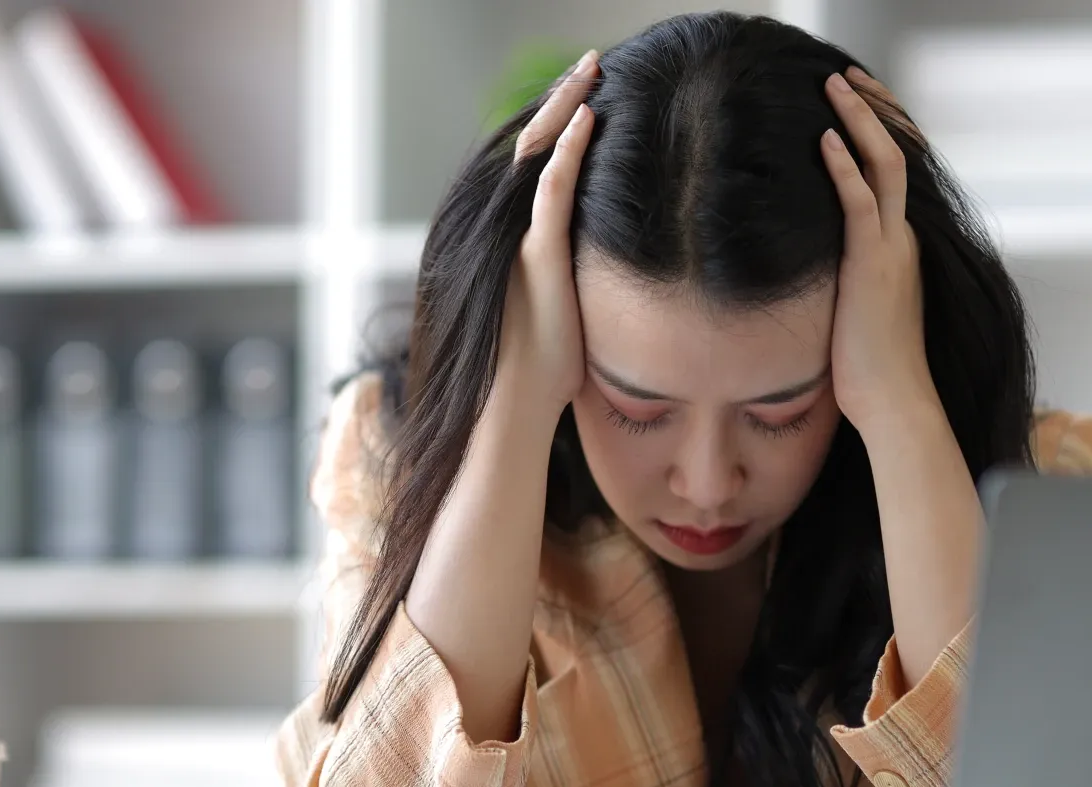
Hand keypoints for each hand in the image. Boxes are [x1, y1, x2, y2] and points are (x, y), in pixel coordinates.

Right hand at [497, 51, 598, 408]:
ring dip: (566, 109)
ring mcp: (513, 241)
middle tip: (589, 66)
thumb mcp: (553, 317)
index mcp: (504, 240)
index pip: (530, 168)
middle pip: (530, 147)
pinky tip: (589, 117)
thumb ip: (564, 284)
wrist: (508, 414)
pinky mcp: (533, 255)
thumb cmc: (534, 381)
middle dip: (560, 102)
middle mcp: (499, 230)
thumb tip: (591, 283)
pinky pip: (550, 189)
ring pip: (537, 155)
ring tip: (592, 72)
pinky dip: (570, 150)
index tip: (585, 101)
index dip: (557, 130)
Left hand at [819, 67, 934, 433]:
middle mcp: (902, 240)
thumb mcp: (854, 314)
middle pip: (897, 155)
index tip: (853, 108)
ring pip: (885, 165)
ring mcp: (892, 250)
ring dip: (859, 121)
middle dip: (872, 111)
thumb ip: (841, 283)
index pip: (894, 177)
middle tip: (845, 78)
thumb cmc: (870, 373)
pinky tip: (826, 139)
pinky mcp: (873, 265)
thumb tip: (809, 278)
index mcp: (899, 250)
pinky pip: (862, 202)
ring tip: (834, 87)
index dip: (876, 136)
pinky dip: (845, 167)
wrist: (894, 403)